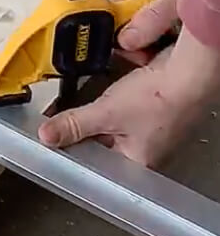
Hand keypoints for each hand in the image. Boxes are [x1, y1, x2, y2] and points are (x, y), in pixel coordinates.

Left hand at [39, 27, 219, 166]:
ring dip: (105, 106)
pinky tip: (119, 86)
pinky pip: (131, 104)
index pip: (96, 162)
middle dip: (90, 123)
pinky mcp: (159, 108)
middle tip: (75, 112)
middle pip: (106, 140)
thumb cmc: (160, 100)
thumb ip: (75, 124)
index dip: (76, 145)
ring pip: (118, 120)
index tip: (59, 132)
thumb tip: (48, 136)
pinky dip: (121, 94)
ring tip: (102, 98)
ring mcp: (156, 129)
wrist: (188, 72)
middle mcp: (149, 150)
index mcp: (137, 163)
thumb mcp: (106, 113)